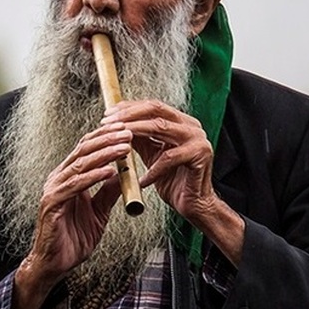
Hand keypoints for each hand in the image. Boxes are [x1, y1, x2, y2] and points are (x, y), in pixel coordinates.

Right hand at [19, 123, 128, 290]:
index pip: (85, 150)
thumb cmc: (73, 238)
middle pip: (83, 151)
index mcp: (67, 178)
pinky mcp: (52, 204)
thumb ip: (107, 193)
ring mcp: (53, 190)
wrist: (54, 263)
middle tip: (128, 132)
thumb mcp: (98, 212)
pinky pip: (74, 186)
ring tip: (124, 147)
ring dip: (104, 154)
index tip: (126, 129)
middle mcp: (58, 179)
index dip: (105, 137)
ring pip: (80, 165)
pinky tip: (109, 171)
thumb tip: (122, 175)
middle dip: (107, 139)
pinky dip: (93, 177)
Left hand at [103, 100, 216, 220]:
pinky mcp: (201, 155)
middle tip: (108, 123)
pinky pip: (169, 158)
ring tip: (117, 141)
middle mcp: (191, 126)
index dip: (129, 108)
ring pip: (161, 127)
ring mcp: (198, 139)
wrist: (192, 203)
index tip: (108, 115)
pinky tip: (140, 179)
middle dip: (128, 115)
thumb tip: (116, 123)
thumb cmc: (171, 179)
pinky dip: (152, 169)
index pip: (152, 106)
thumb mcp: (150, 153)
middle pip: (156, 109)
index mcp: (181, 122)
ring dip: (135, 132)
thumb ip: (138, 137)